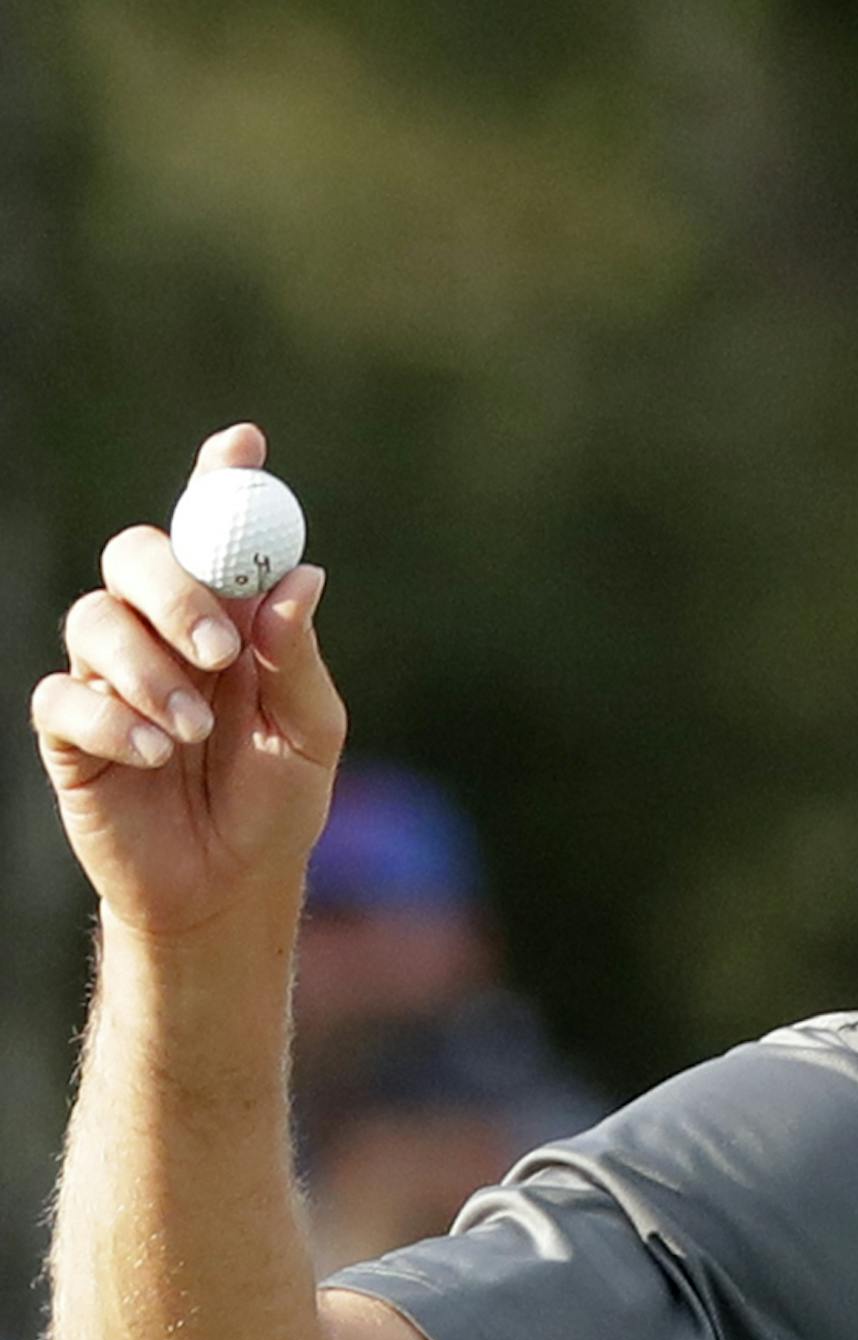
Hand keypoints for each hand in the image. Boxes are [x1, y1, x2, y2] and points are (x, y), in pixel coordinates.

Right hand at [31, 423, 343, 943]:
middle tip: (218, 648)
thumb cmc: (275, 807)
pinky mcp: (71, 732)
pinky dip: (111, 720)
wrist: (229, 892)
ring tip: (193, 732)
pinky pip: (65, 698)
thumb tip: (299, 577)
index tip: (240, 447)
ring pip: (94, 620)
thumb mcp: (310, 738)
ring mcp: (109, 678)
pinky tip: (152, 755)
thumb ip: (299, 661)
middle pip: (135, 556)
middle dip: (174, 590)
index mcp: (225, 619)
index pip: (214, 532)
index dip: (221, 482)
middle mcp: (160, 632)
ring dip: (149, 671)